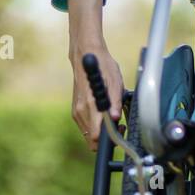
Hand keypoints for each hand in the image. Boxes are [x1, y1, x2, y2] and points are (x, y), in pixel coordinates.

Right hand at [67, 0, 124, 151]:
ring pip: (88, 134)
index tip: (118, 131)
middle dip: (106, 137)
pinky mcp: (75, 110)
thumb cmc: (102, 66)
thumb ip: (115, 102)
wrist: (86, 55)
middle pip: (91, 139)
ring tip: (112, 118)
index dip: (108, 140)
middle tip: (119, 125)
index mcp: (90, 105)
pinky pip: (85, 127)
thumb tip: (116, 117)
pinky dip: (95, 126)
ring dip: (100, 131)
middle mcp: (80, 111)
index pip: (96, 137)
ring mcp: (76, 112)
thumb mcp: (115, 82)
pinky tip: (103, 115)